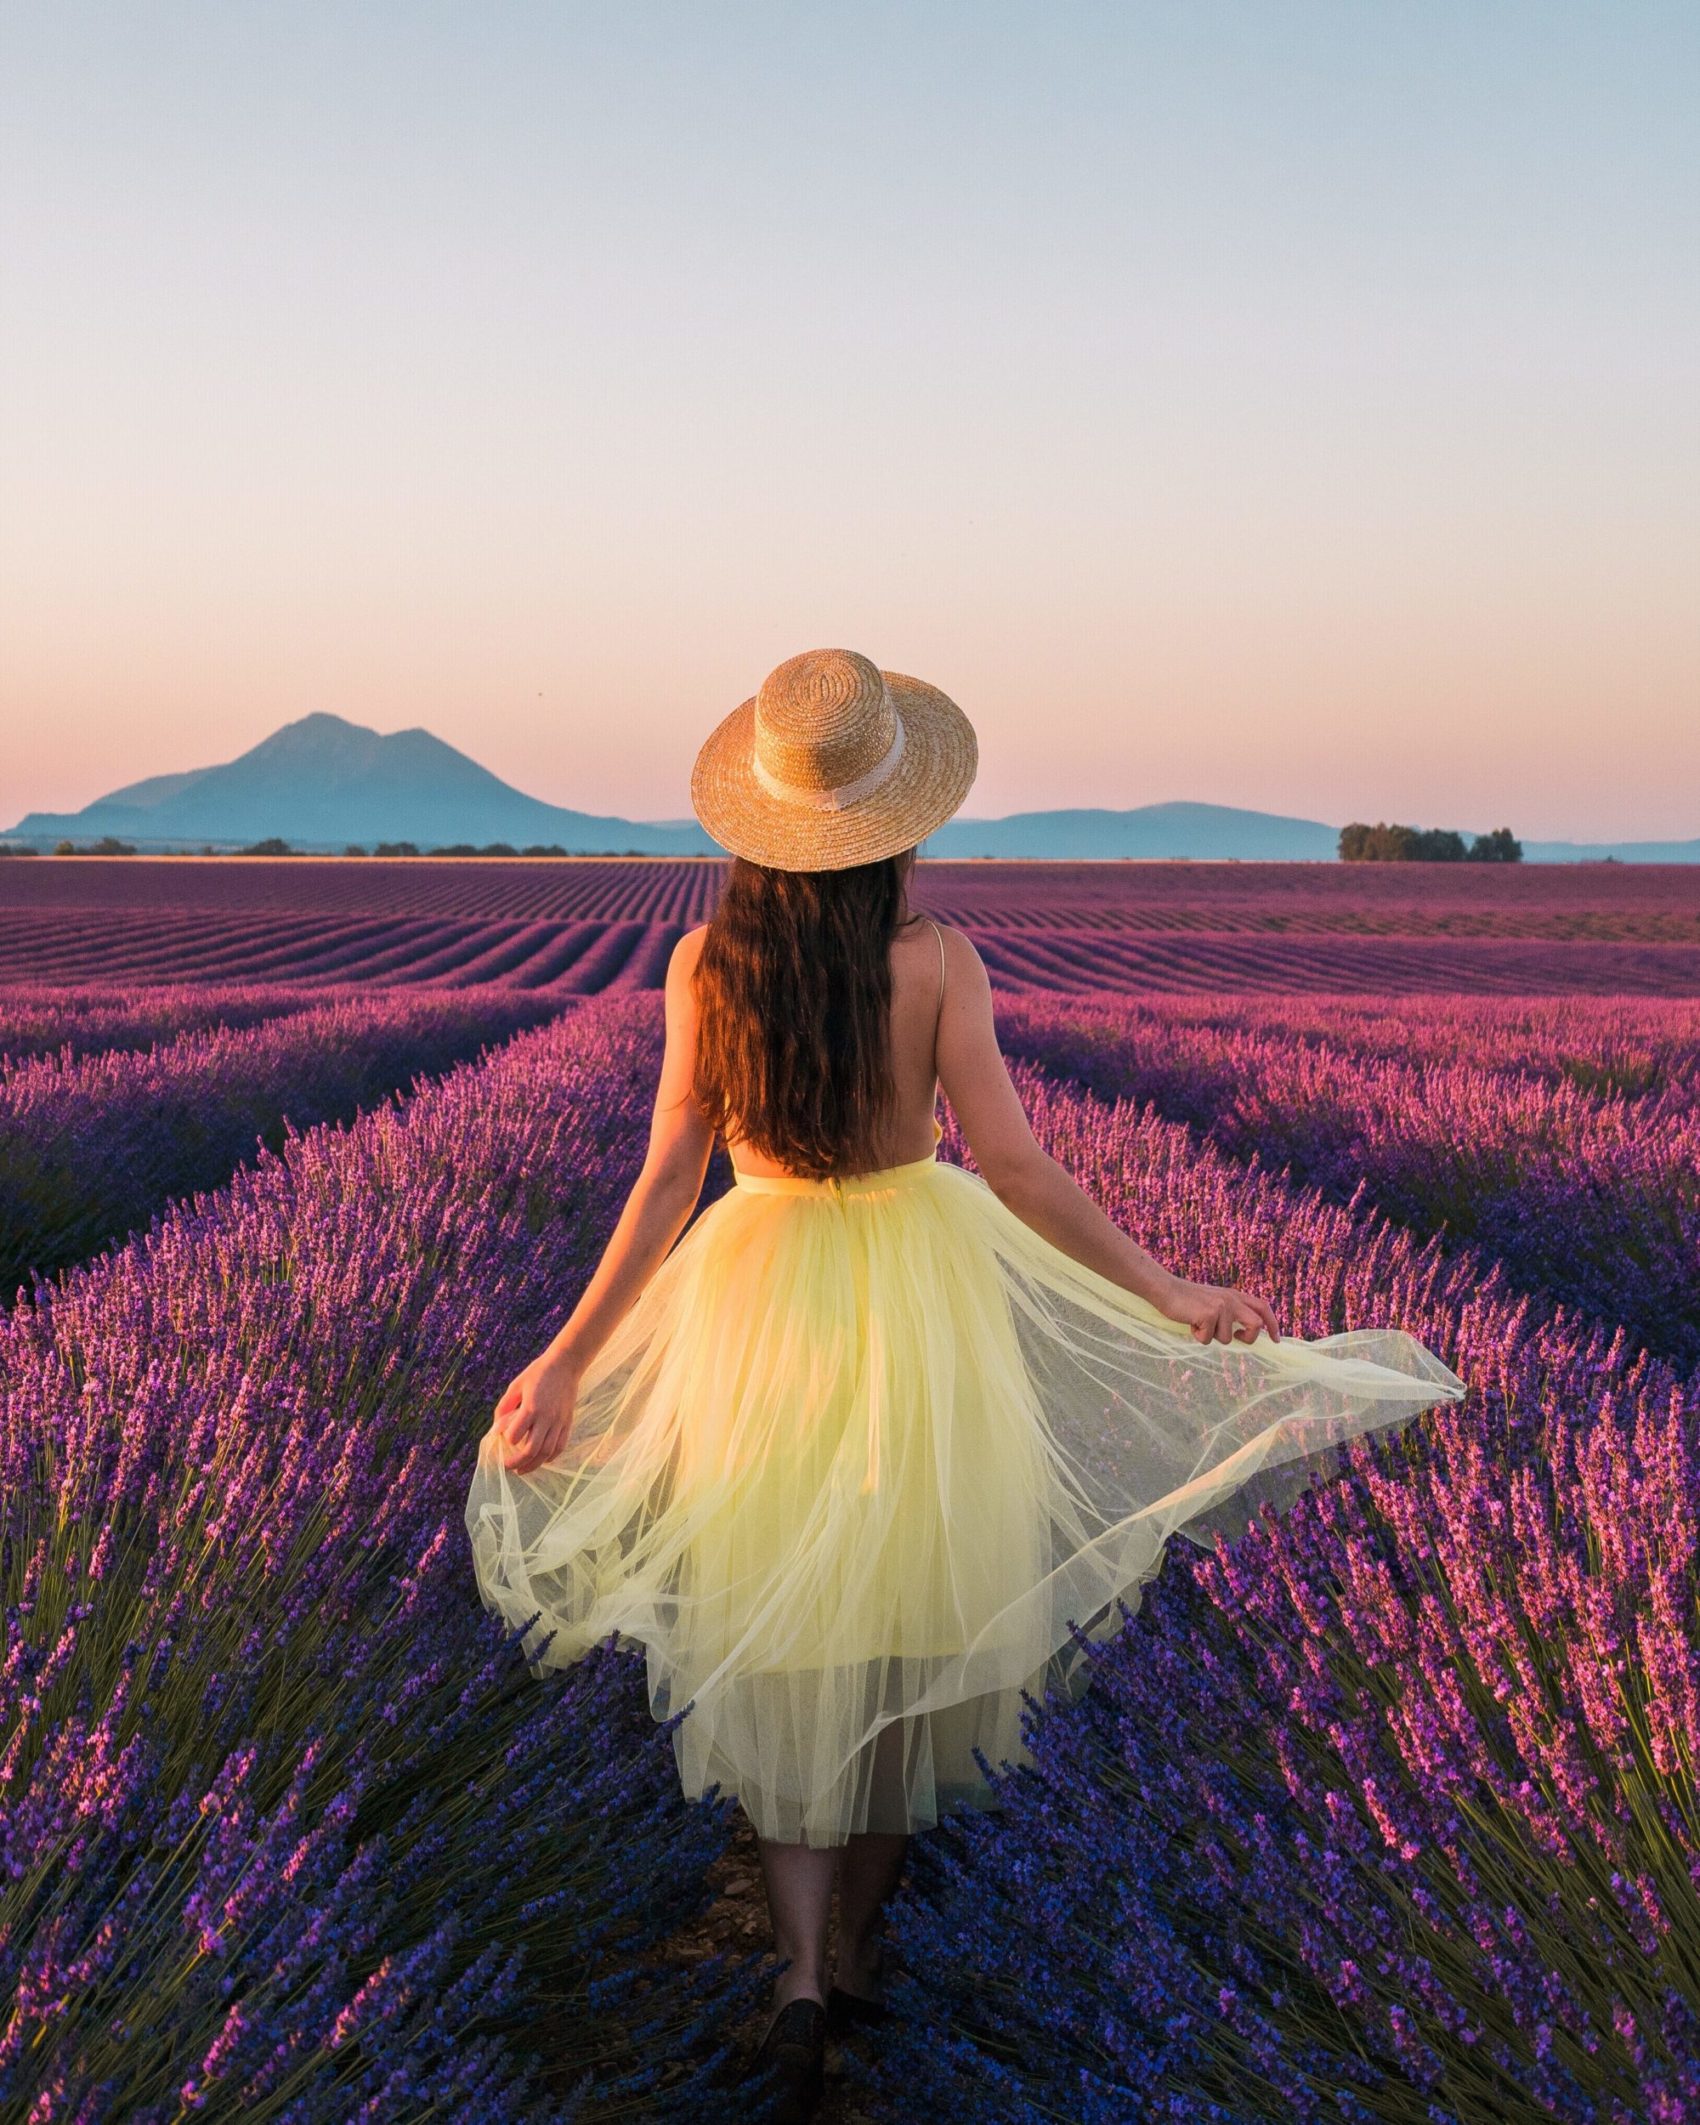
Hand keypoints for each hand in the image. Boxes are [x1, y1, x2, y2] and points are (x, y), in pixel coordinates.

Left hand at [488, 1351, 580, 1474]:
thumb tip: (496, 1428)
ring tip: (522, 1470)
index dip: (506, 1440)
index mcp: (531, 1407)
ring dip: (533, 1465)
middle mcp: (547, 1418)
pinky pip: (560, 1447)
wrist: (566, 1365)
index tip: (501, 1439)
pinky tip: (541, 1461)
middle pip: (532, 1450)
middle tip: (507, 1467)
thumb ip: (504, 1407)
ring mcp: (559, 1422)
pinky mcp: (567, 1423)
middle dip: (517, 1463)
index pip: (515, 1435)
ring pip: (546, 1453)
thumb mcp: (516, 1385)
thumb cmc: (538, 1373)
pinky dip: (550, 1458)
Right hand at [1155, 1276, 1280, 1346]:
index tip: (1276, 1339)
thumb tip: (1238, 1335)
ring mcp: (1222, 1306)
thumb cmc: (1186, 1300)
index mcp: (1234, 1296)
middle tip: (1237, 1339)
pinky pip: (1208, 1339)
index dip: (1273, 1324)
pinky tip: (1191, 1324)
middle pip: (1257, 1323)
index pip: (1263, 1307)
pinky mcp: (1209, 1313)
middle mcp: (1232, 1299)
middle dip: (1249, 1338)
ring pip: (1227, 1338)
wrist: (1166, 1290)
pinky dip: (1198, 1336)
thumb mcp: (1213, 1302)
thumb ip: (1228, 1313)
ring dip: (1212, 1337)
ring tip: (1199, 1325)